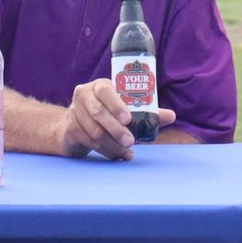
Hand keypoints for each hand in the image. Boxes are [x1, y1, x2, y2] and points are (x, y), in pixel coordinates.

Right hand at [60, 80, 177, 159]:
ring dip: (113, 145)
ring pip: (95, 131)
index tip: (128, 120)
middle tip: (131, 142)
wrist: (72, 127)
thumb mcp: (124, 111)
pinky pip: (89, 142)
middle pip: (99, 113)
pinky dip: (105, 151)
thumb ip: (146, 112)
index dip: (116, 105)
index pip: (106, 91)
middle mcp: (83, 95)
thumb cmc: (105, 115)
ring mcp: (74, 112)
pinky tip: (116, 156)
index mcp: (99, 86)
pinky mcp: (70, 130)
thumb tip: (171, 116)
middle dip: (117, 130)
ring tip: (126, 153)